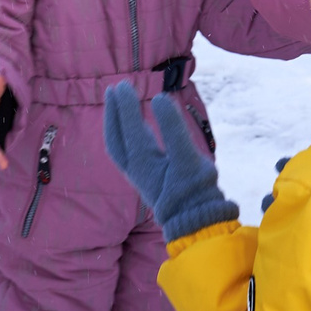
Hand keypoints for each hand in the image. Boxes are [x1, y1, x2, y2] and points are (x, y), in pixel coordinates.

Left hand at [101, 83, 238, 241]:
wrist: (196, 224)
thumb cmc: (194, 191)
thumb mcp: (188, 159)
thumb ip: (174, 129)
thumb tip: (160, 98)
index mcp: (143, 161)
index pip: (130, 127)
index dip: (125, 105)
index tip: (124, 85)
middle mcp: (135, 168)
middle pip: (116, 136)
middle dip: (113, 112)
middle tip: (114, 88)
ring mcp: (138, 175)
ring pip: (118, 145)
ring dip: (115, 123)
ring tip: (116, 102)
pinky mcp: (145, 179)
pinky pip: (126, 152)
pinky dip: (125, 135)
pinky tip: (136, 128)